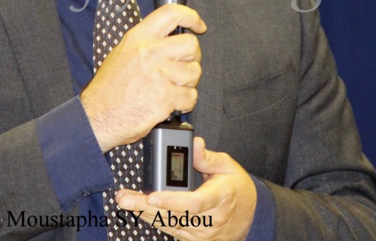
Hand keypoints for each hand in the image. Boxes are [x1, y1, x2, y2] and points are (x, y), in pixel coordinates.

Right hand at [80, 3, 205, 151]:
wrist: (97, 116)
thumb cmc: (107, 90)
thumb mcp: (121, 53)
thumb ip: (146, 43)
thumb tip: (169, 39)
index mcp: (138, 38)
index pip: (171, 14)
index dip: (191, 17)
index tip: (198, 26)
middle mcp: (149, 52)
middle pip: (190, 45)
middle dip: (192, 58)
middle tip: (183, 67)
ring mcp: (159, 74)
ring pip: (194, 72)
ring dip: (188, 83)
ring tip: (172, 88)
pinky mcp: (166, 97)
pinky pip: (191, 96)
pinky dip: (185, 103)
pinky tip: (171, 103)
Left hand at [116, 138, 256, 240]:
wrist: (251, 216)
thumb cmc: (236, 188)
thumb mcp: (227, 166)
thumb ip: (207, 157)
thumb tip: (194, 144)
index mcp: (219, 198)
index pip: (193, 203)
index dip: (171, 201)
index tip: (152, 195)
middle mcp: (210, 219)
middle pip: (174, 215)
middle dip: (145, 207)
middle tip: (124, 198)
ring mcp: (202, 232)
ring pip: (169, 224)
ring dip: (145, 213)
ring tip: (126, 200)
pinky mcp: (195, 239)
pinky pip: (172, 230)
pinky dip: (154, 219)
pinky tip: (139, 210)